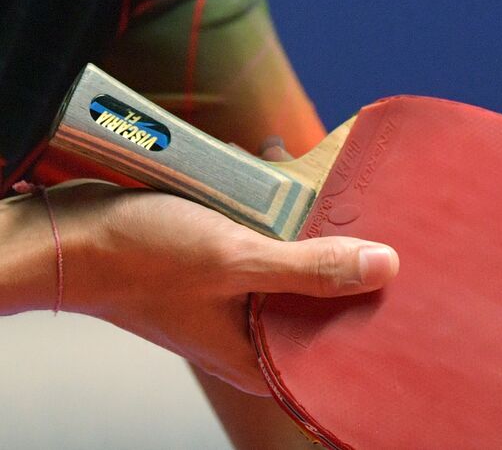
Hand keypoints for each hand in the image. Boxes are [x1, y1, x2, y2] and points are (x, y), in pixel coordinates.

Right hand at [52, 137, 398, 395]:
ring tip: (348, 195)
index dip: (372, 326)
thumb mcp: (233, 259)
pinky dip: (278, 210)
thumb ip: (308, 267)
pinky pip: (265, 237)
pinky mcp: (218, 261)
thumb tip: (385, 268)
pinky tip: (289, 172)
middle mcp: (247, 331)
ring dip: (314, 230)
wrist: (62, 234)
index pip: (334, 354)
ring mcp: (232, 295)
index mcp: (255, 355)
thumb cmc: (136, 258)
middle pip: (320, 305)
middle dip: (351, 266)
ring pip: (295, 266)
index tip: (412, 294)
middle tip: (393, 229)